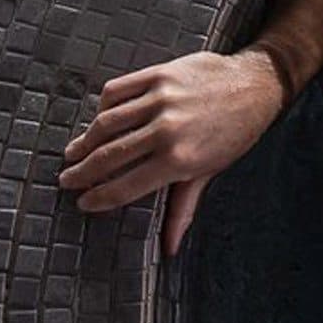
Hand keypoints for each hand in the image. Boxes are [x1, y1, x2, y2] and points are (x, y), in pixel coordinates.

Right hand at [59, 48, 285, 254]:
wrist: (256, 85)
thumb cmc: (235, 133)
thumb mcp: (210, 171)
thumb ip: (183, 208)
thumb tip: (169, 248)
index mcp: (180, 160)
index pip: (126, 185)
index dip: (100, 197)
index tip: (83, 202)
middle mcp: (167, 130)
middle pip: (109, 155)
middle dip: (83, 171)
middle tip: (67, 179)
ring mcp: (162, 99)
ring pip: (107, 122)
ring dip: (86, 139)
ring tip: (74, 152)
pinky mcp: (160, 74)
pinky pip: (118, 90)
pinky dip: (103, 106)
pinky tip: (99, 118)